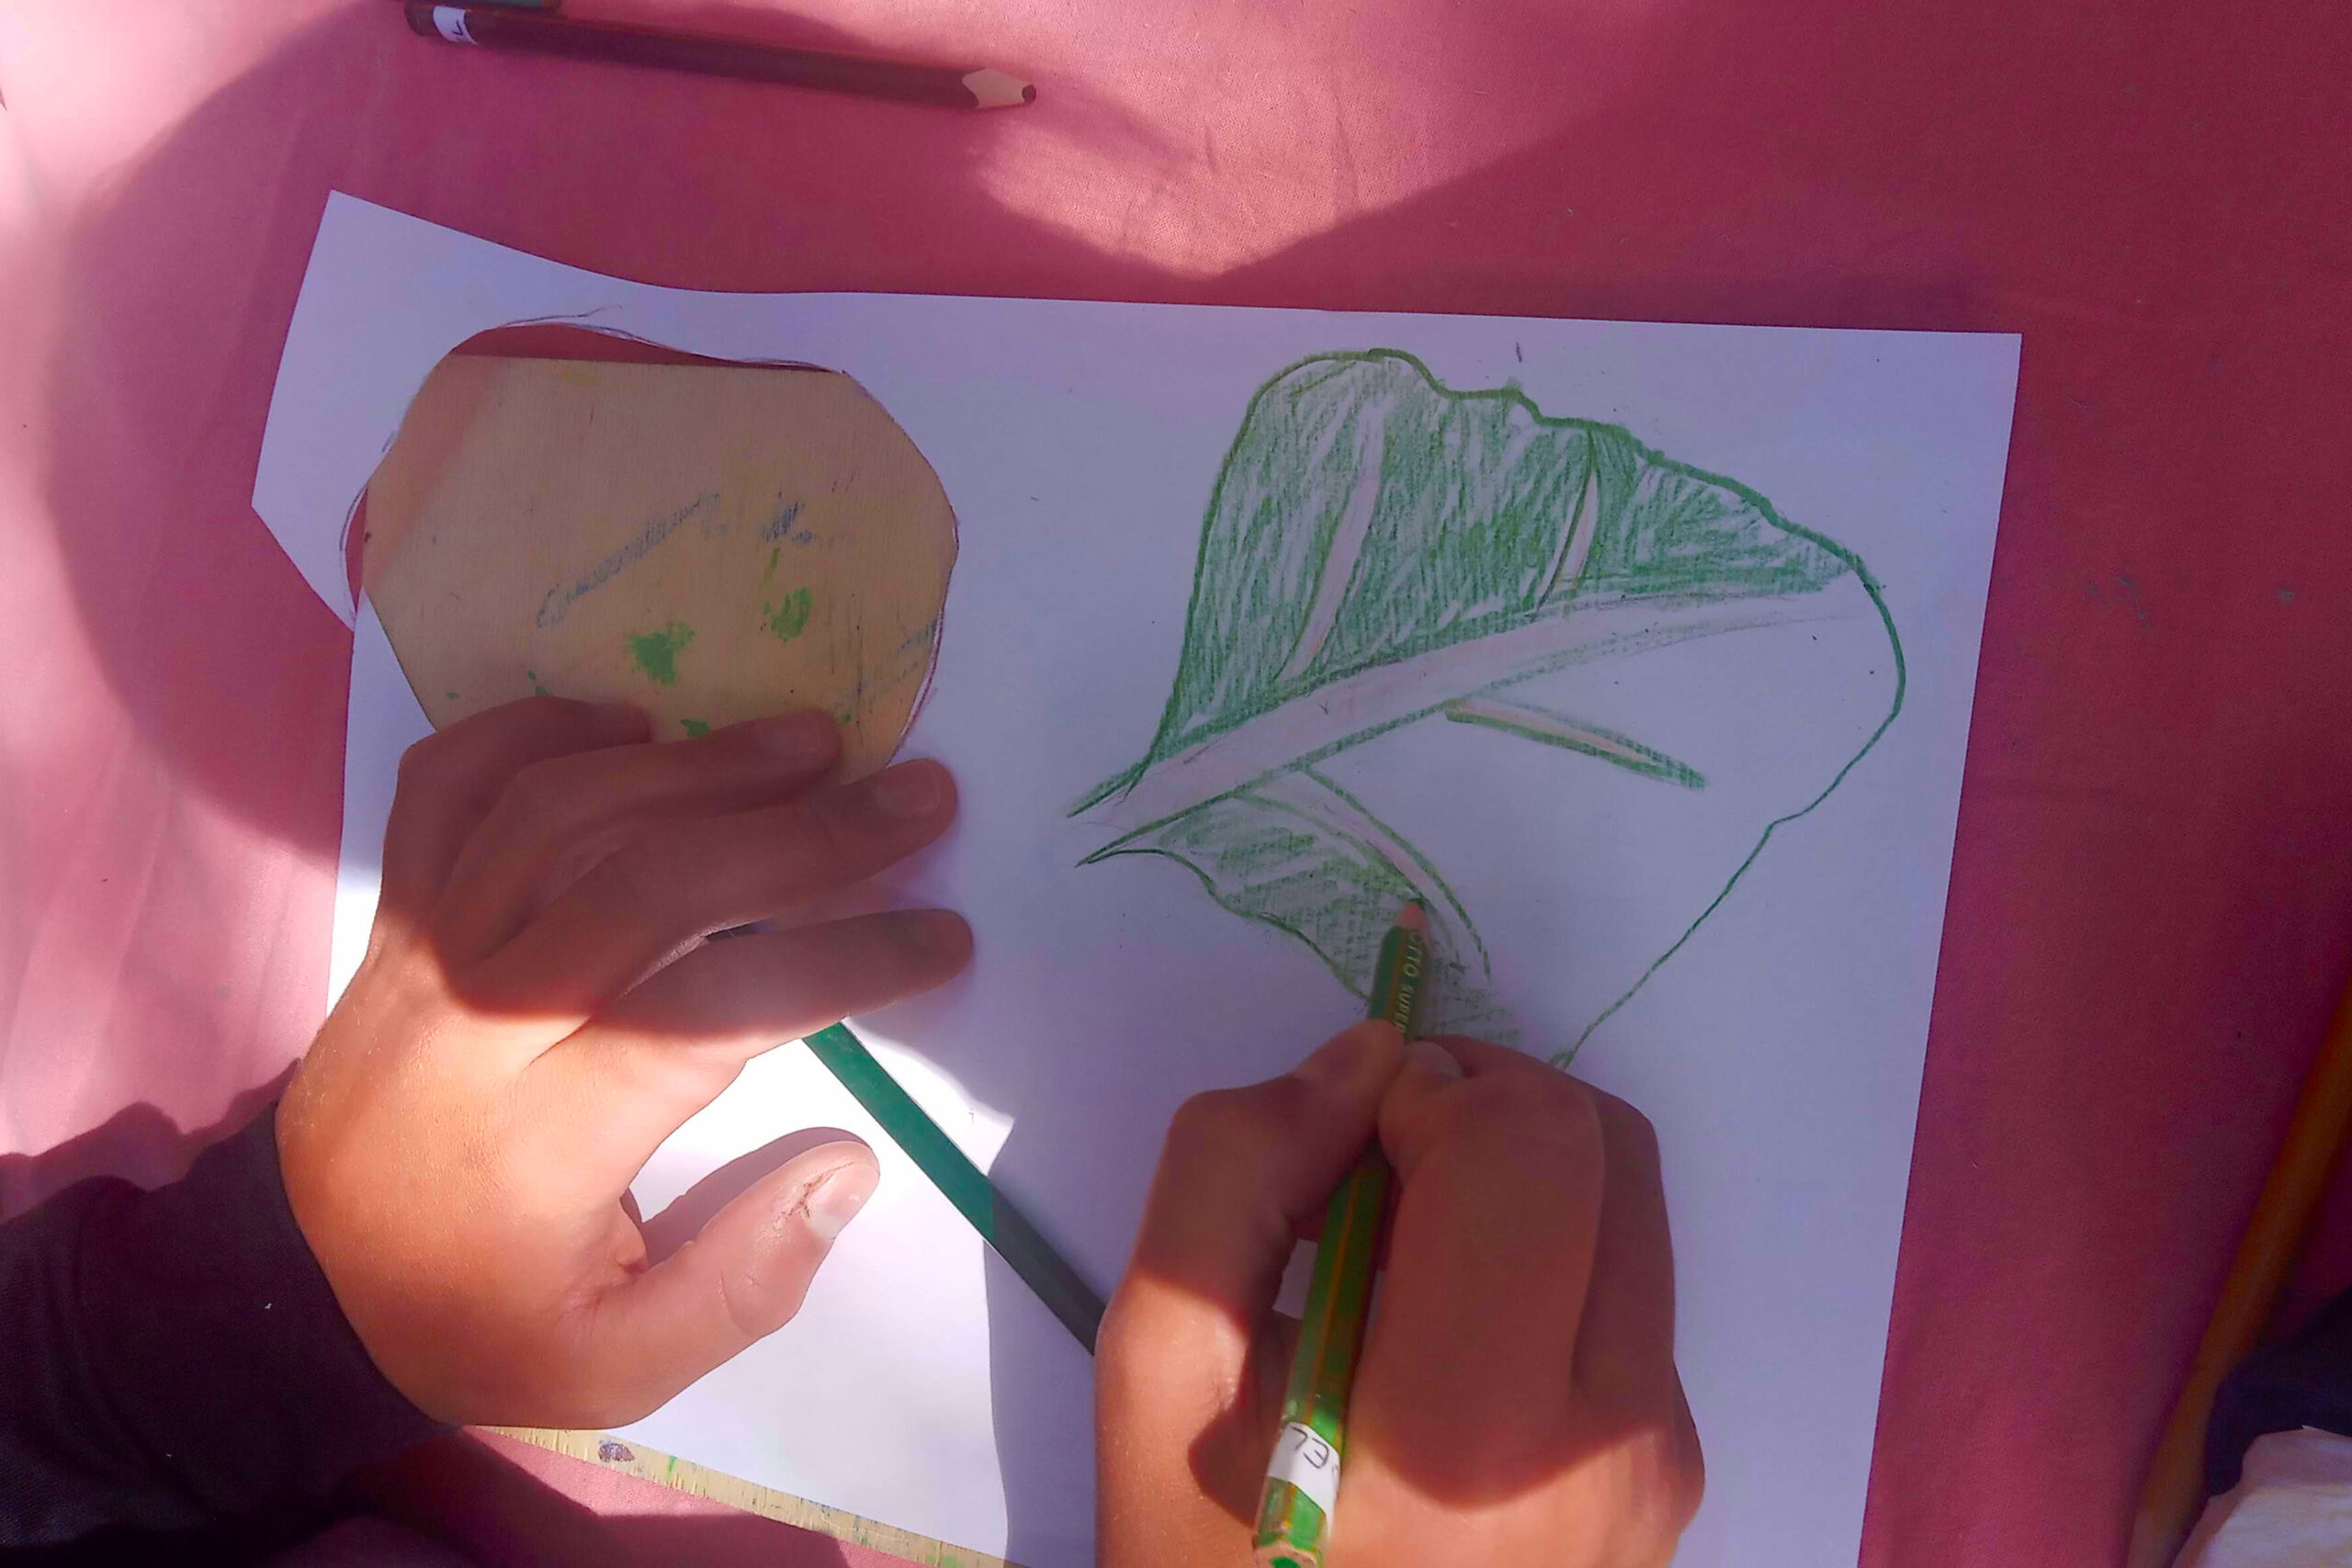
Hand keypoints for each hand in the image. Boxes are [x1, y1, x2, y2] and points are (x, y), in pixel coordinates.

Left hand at [276, 698, 969, 1426]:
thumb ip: (742, 1281)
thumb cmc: (479, 1318)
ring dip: (699, 763)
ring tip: (815, 742)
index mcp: (538, 1136)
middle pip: (646, 882)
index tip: (944, 939)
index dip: (842, 960)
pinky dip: (538, 728)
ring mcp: (422, 948)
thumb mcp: (615, 1364)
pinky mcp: (392, 912)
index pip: (709, 1011)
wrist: (297, 1285)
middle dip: (802, 833)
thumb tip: (849, 1162)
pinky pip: (451, 785)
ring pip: (561, 811)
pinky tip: (639, 720)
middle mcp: (475, 1018)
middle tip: (917, 799)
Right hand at [1098, 1027, 1701, 1566]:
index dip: (1422, 1087)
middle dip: (1478, 1106)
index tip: (1338, 1147)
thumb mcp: (1158, 1370)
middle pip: (1601, 1144)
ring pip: (1632, 1204)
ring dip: (1518, 1175)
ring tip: (1401, 1259)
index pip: (1525, 1141)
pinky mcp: (1676, 1478)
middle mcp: (1613, 1442)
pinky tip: (1446, 1333)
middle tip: (1368, 1170)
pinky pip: (1632, 1292)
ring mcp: (1663, 1468)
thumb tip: (1365, 1057)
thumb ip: (1235, 1174)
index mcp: (1473, 1426)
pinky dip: (1546, 1254)